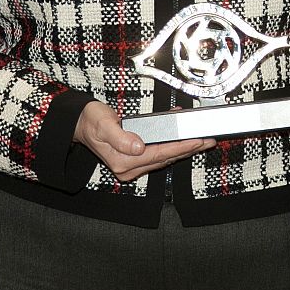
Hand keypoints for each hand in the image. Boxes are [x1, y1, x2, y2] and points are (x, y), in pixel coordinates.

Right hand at [73, 100, 213, 181]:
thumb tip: (138, 146)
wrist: (80, 125)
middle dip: (189, 149)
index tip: (197, 141)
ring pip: (165, 158)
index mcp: (123, 161)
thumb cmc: (91, 122)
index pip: (159, 154)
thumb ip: (120, 137)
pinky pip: (159, 154)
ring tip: (202, 140)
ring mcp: (132, 166)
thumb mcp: (103, 125)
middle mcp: (129, 168)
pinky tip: (182, 137)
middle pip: (166, 158)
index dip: (180, 147)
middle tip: (208, 140)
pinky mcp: (135, 160)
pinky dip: (172, 146)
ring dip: (184, 149)